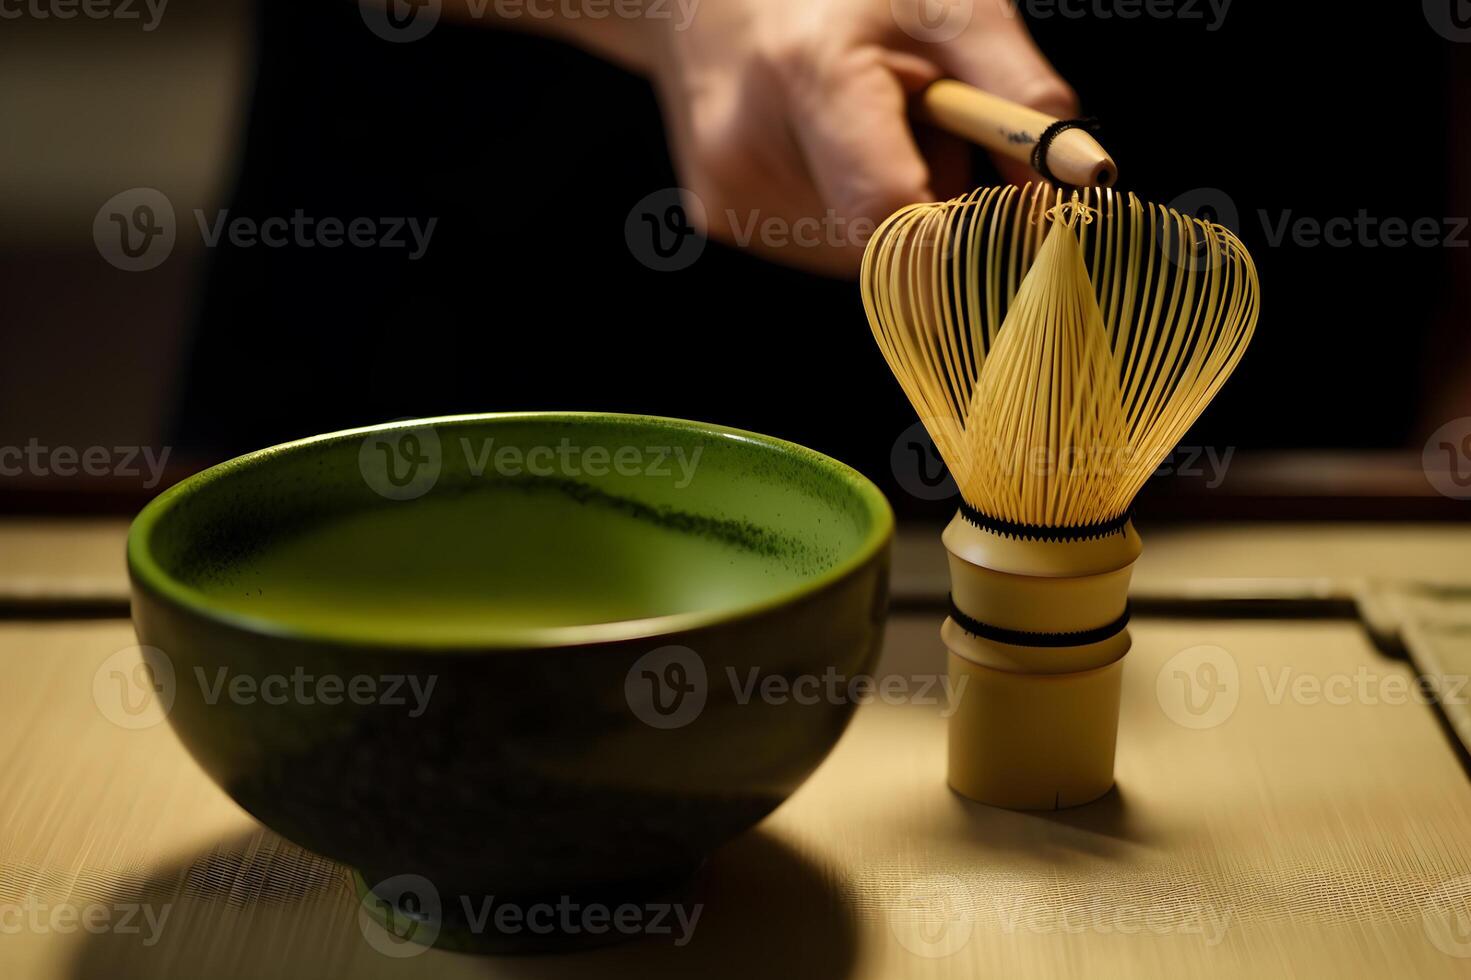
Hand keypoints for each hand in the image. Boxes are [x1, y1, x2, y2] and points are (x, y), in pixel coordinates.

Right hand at [645, 0, 1077, 274]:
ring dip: (892, 208)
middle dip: (934, 201)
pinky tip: (832, 151)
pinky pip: (822, 249)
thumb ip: (1021, 98)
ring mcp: (728, 194)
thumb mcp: (953, 6)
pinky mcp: (721, 221)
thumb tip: (1069, 192)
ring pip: (859, 253)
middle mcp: (749, 147)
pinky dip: (849, 212)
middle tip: (926, 125)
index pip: (894, 214)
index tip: (1011, 218)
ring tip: (870, 128)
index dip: (964, 231)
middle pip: (885, 241)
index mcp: (810, 76)